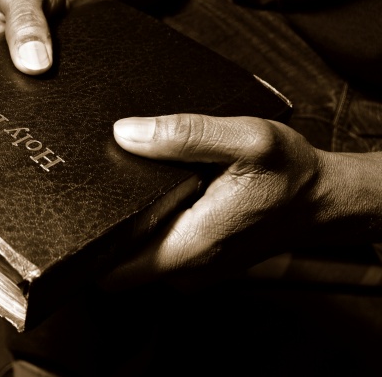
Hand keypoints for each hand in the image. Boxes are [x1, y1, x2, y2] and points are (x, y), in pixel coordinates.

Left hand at [104, 113, 381, 288]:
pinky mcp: (194, 262)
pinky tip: (154, 194)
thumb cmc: (289, 173)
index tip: (82, 206)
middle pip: (116, 260)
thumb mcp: (247, 139)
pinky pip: (153, 250)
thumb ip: (185, 135)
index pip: (112, 269)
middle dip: (104, 226)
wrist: (321, 200)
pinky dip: (147, 225)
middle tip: (105, 183)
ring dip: (126, 224)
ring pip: (133, 256)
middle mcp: (185, 270)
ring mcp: (190, 271)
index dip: (91, 240)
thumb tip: (125, 133)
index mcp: (191, 246)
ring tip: (131, 183)